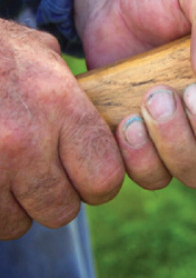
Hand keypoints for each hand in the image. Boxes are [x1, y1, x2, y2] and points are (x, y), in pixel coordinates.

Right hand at [0, 19, 123, 238]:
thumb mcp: (42, 53)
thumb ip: (73, 90)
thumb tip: (96, 110)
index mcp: (60, 106)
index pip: (105, 176)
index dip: (100, 183)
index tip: (88, 176)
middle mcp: (26, 140)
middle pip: (63, 211)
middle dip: (57, 199)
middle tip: (43, 177)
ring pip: (18, 223)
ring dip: (16, 207)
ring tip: (8, 173)